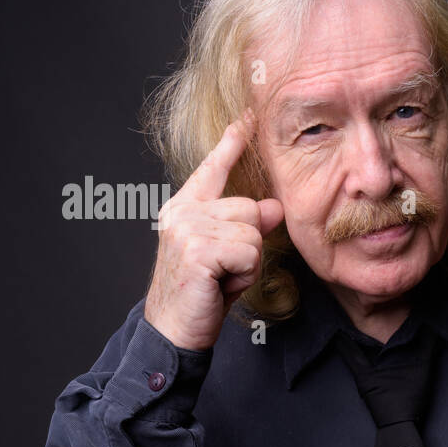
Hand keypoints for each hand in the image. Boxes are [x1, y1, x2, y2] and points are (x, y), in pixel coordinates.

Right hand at [143, 108, 284, 350]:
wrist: (173, 329)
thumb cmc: (201, 293)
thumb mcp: (231, 254)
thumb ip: (249, 227)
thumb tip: (274, 206)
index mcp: (186, 207)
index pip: (213, 167)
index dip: (233, 142)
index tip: (249, 116)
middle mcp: (183, 211)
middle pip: (251, 207)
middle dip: (251, 243)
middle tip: (225, 268)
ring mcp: (187, 228)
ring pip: (254, 232)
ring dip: (248, 262)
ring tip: (221, 277)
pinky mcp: (197, 249)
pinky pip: (250, 252)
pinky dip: (245, 274)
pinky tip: (220, 284)